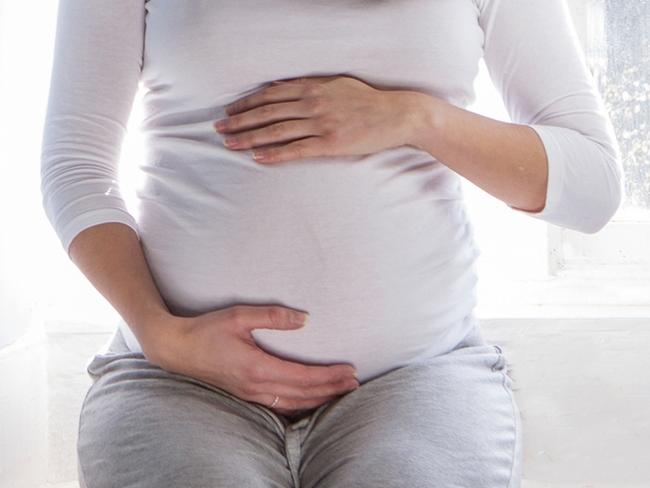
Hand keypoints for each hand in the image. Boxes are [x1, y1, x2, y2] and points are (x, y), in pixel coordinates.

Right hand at [146, 305, 359, 416]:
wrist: (176, 349)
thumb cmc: (206, 330)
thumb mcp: (239, 316)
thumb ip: (273, 316)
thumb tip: (304, 319)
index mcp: (257, 367)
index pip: (303, 376)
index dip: (329, 375)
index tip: (349, 370)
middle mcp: (256, 386)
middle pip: (303, 393)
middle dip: (331, 388)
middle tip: (355, 383)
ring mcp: (250, 394)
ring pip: (293, 404)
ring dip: (319, 399)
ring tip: (341, 393)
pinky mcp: (245, 395)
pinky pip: (280, 407)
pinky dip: (301, 406)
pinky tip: (311, 402)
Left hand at [213, 75, 419, 163]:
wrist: (397, 114)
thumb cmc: (368, 100)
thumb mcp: (337, 85)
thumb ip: (310, 86)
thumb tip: (285, 88)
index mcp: (313, 88)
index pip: (270, 95)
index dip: (247, 104)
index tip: (230, 112)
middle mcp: (312, 103)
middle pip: (267, 112)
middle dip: (240, 121)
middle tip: (219, 130)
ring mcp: (321, 123)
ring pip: (277, 131)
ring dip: (250, 137)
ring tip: (230, 144)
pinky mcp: (330, 143)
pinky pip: (296, 149)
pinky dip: (275, 153)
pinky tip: (257, 157)